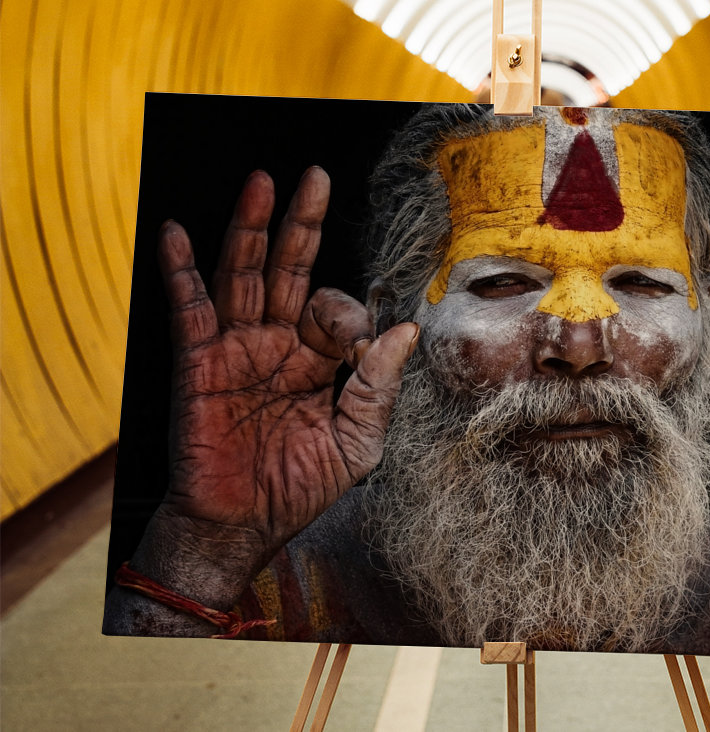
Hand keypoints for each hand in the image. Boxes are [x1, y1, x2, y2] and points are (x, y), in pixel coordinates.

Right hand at [152, 167, 416, 591]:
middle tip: (314, 178)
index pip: (337, 309)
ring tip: (261, 183)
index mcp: (319, 361)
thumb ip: (379, 385)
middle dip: (302, 225)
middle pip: (290, 270)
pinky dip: (181, 271)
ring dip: (250, 229)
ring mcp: (237, 349)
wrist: (242, 526)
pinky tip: (178, 234)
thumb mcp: (357, 442)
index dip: (351, 315)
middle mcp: (278, 345)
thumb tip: (406, 330)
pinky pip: (190, 309)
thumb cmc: (300, 487)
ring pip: (244, 275)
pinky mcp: (200, 363)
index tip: (353, 344)